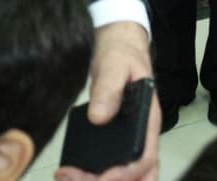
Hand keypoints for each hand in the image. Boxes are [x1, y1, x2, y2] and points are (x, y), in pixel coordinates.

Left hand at [55, 21, 158, 180]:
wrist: (117, 49)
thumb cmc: (121, 55)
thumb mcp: (114, 65)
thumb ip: (109, 88)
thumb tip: (99, 117)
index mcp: (148, 120)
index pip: (146, 158)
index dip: (126, 173)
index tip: (102, 178)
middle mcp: (142, 135)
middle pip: (141, 175)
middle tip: (78, 179)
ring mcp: (129, 140)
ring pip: (128, 176)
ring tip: (69, 177)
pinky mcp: (114, 142)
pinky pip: (110, 168)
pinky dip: (93, 177)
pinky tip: (70, 173)